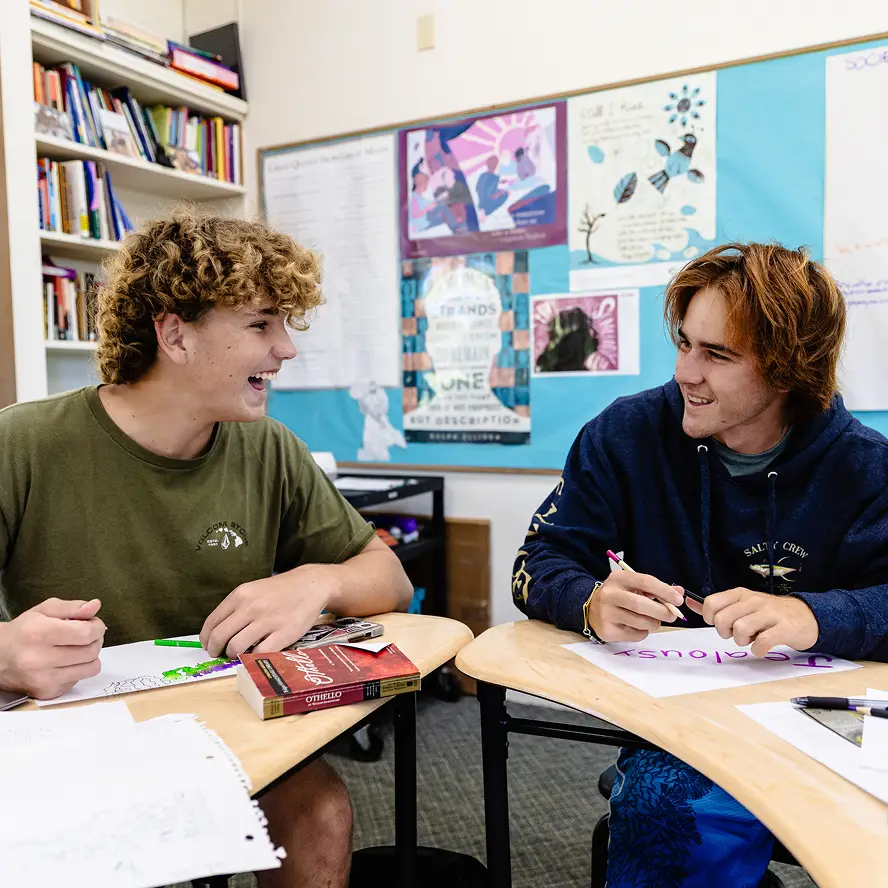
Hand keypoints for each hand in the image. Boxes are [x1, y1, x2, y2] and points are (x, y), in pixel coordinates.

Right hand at [0, 598, 104, 699]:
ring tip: (79, 647)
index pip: (85, 633)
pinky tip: (66, 662)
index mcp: (39, 634)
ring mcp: (43, 679)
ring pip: (91, 668)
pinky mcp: (47, 692)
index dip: (96, 627)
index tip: (94, 624)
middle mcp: (39, 659)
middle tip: (87, 634)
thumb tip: (95, 606)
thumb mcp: (44, 610)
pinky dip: (78, 669)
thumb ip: (73, 607)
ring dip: (91, 656)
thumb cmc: (23, 631)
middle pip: (91, 651)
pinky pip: (79, 680)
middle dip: (95, 640)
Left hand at [201, 566, 341, 658]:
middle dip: (215, 650)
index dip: (206, 639)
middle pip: (219, 637)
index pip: (211, 623)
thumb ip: (235, 609)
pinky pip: (259, 653)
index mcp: (240, 595)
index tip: (208, 645)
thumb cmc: (279, 590)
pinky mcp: (283, 634)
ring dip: (233, 655)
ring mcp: (267, 621)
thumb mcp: (253, 590)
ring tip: (238, 653)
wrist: (310, 585)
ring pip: (236, 647)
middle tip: (219, 654)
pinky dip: (255, 656)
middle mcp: (251, 607)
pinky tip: (257, 652)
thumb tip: (217, 634)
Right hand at [588, 572, 684, 641]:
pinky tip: (636, 626)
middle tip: (673, 616)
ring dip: (653, 624)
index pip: (645, 581)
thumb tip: (679, 593)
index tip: (679, 600)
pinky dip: (643, 632)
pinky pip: (635, 634)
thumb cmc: (619, 596)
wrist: (592, 609)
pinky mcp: (607, 630)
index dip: (665, 591)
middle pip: (641, 604)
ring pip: (640, 622)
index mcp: (618, 578)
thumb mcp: (634, 587)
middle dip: (662, 611)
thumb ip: (656, 589)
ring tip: (652, 621)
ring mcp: (606, 613)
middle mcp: (609, 594)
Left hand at [686, 588, 818, 656]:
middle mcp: (753, 600)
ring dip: (742, 641)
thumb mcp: (742, 604)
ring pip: (740, 629)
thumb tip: (689, 603)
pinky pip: (762, 642)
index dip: (710, 619)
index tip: (720, 624)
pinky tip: (761, 647)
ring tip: (750, 639)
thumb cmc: (768, 613)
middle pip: (722, 619)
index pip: (712, 603)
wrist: (806, 616)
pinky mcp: (784, 628)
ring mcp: (770, 613)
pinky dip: (758, 649)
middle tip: (736, 634)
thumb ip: (716, 606)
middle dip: (725, 632)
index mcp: (740, 594)